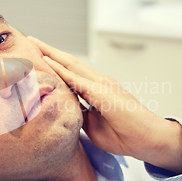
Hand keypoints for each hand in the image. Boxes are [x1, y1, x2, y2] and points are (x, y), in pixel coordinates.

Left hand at [29, 36, 181, 173]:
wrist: (149, 140)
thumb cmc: (124, 135)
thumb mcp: (93, 126)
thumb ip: (80, 115)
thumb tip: (63, 112)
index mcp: (97, 89)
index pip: (72, 72)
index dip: (55, 63)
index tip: (38, 57)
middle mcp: (100, 81)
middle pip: (70, 62)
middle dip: (50, 51)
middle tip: (32, 40)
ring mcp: (102, 84)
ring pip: (72, 64)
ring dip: (52, 53)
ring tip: (35, 44)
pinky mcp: (103, 92)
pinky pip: (77, 79)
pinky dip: (62, 70)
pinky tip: (49, 62)